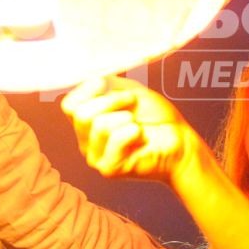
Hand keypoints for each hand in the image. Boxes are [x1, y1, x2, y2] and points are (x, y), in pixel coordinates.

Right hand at [61, 77, 201, 185]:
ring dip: (125, 116)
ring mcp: (96, 157)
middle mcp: (86, 141)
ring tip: (138, 123)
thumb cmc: (156, 117)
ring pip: (98, 125)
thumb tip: (92, 80)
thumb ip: (106, 84)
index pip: (69, 106)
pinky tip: (140, 137)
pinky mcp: (109, 169)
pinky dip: (133, 131)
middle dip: (111, 101)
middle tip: (132, 103)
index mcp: (87, 122)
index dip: (87, 90)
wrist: (180, 141)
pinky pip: (115, 138)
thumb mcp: (129, 90)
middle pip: (81, 114)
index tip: (107, 85)